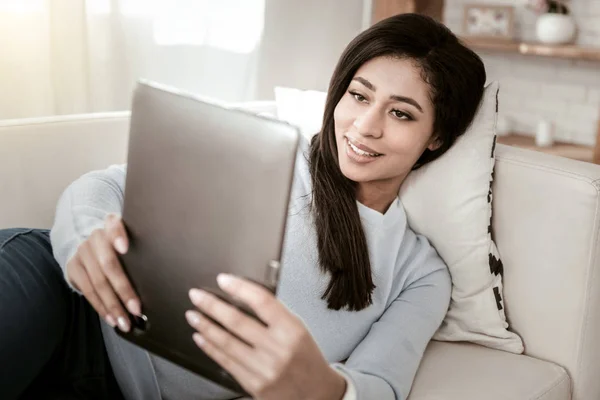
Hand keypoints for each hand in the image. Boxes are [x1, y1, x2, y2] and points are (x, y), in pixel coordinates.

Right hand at [66, 213, 140, 331]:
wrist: (91, 247)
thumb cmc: (122, 248)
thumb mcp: (132, 241)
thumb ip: (142, 248)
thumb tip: (166, 274)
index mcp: (113, 226)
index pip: (114, 225)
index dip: (118, 235)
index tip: (125, 248)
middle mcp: (95, 237)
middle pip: (109, 264)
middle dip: (123, 289)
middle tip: (136, 309)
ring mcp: (82, 252)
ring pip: (98, 282)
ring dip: (112, 305)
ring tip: (124, 322)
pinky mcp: (73, 267)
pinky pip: (87, 291)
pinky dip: (101, 307)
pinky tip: (111, 318)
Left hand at [186, 274, 346, 399]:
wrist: (315, 392)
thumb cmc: (306, 357)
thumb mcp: (298, 329)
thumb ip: (274, 314)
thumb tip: (242, 295)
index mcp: (291, 330)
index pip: (262, 301)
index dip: (239, 288)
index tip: (223, 280)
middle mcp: (278, 349)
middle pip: (237, 321)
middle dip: (211, 305)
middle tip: (196, 296)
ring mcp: (264, 369)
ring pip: (226, 342)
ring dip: (205, 326)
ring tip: (193, 315)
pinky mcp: (253, 384)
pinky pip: (225, 362)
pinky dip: (210, 347)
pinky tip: (201, 337)